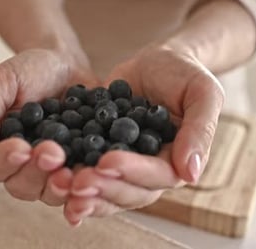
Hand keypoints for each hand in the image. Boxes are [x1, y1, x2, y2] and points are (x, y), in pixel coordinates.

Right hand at [0, 49, 99, 205]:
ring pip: (49, 192)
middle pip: (22, 185)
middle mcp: (23, 165)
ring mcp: (51, 171)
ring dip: (59, 186)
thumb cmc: (29, 70)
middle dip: (36, 172)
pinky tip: (92, 180)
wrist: (66, 64)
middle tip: (53, 153)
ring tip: (70, 172)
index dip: (6, 160)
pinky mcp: (78, 168)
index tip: (21, 147)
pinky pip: (79, 186)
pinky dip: (84, 188)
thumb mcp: (2, 81)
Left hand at [63, 45, 224, 224]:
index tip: (107, 162)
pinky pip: (87, 173)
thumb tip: (191, 173)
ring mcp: (123, 167)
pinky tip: (53, 183)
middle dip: (103, 188)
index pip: (157, 176)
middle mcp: (149, 171)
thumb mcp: (202, 92)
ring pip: (105, 191)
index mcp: (176, 160)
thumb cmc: (184, 74)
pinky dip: (71, 182)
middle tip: (77, 181)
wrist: (156, 62)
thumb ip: (200, 130)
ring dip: (84, 193)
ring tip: (61, 187)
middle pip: (128, 192)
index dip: (132, 172)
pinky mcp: (101, 156)